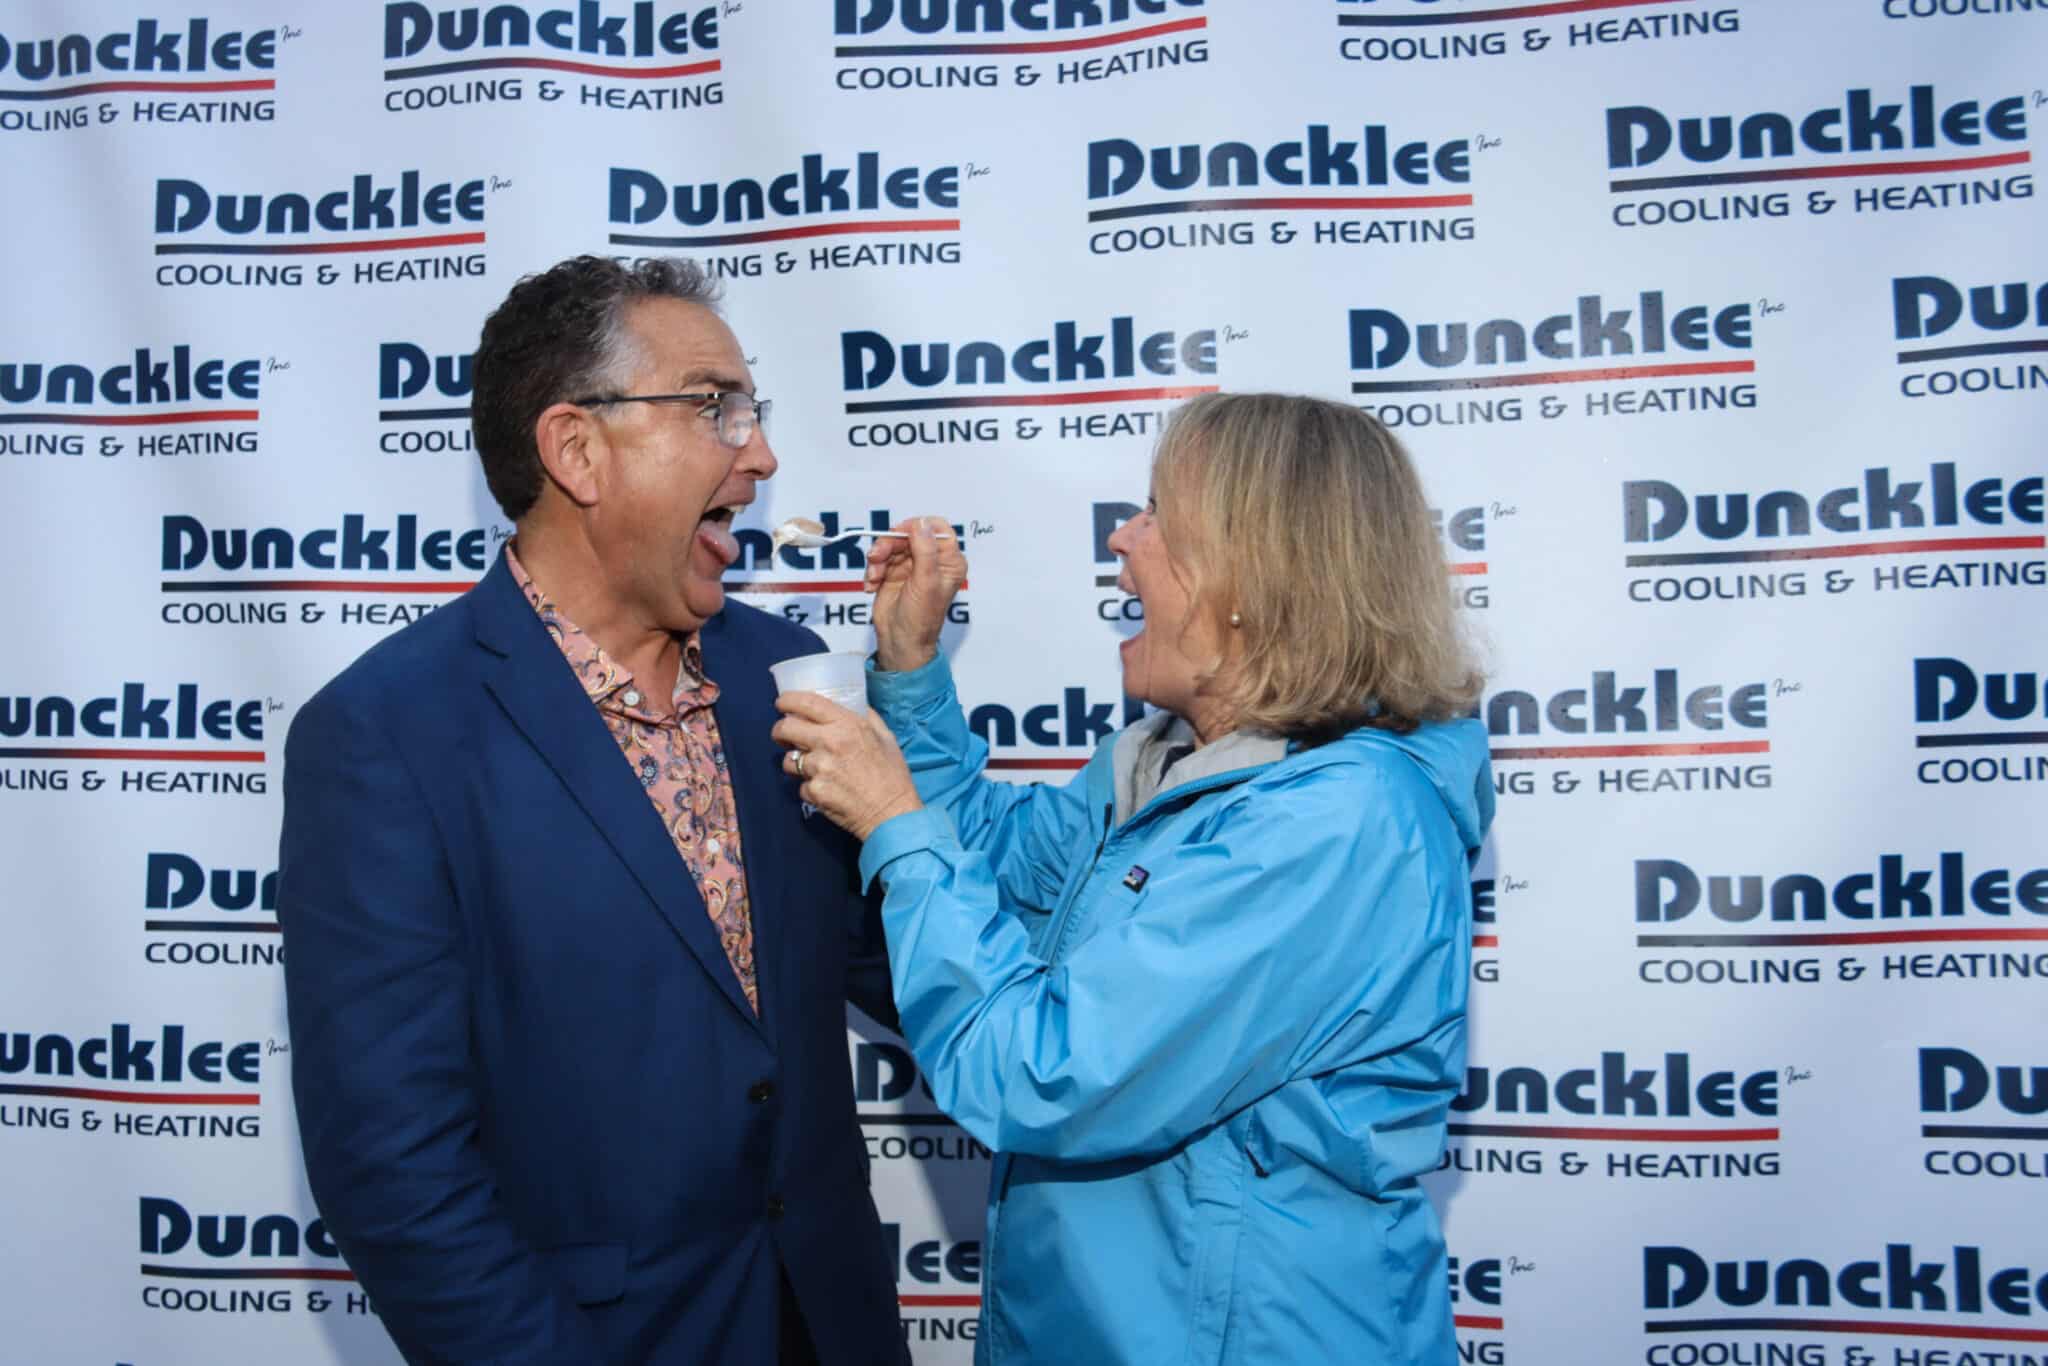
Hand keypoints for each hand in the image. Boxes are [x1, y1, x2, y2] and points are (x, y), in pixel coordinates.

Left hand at [771, 692, 921, 841]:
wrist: (892, 814)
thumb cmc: (892, 775)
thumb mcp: (885, 737)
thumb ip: (867, 717)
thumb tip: (854, 704)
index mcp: (847, 724)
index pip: (805, 702)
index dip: (787, 700)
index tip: (783, 704)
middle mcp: (829, 742)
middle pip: (785, 728)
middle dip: (781, 731)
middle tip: (786, 736)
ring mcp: (819, 768)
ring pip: (789, 759)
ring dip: (795, 761)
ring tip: (812, 767)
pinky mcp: (814, 792)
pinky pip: (801, 785)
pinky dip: (810, 787)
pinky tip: (827, 789)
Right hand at [864, 516, 966, 673]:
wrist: (899, 641)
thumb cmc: (920, 620)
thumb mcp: (926, 582)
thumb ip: (925, 550)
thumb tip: (922, 525)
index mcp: (949, 562)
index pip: (937, 528)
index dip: (917, 526)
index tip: (901, 533)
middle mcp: (931, 560)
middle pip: (908, 534)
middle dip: (889, 544)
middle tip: (876, 557)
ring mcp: (911, 565)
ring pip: (890, 545)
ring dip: (878, 559)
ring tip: (874, 577)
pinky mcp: (893, 572)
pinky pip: (879, 559)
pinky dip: (872, 570)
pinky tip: (872, 586)